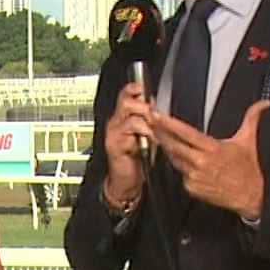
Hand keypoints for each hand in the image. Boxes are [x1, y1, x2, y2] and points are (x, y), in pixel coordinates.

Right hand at [101, 81, 152, 204]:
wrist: (126, 181)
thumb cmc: (136, 159)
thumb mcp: (145, 135)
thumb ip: (148, 120)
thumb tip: (155, 105)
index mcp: (122, 117)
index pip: (125, 94)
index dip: (134, 89)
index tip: (143, 89)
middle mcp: (115, 123)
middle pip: (126, 101)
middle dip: (143, 106)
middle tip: (153, 116)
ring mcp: (114, 133)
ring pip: (130, 115)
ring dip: (146, 121)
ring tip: (154, 130)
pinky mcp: (115, 144)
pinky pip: (130, 132)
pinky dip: (143, 134)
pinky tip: (149, 140)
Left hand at [151, 100, 269, 220]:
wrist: (251, 197)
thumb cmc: (248, 170)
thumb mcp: (249, 141)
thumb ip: (253, 118)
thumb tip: (265, 103)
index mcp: (212, 149)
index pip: (185, 132)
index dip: (168, 123)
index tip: (157, 115)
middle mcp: (201, 163)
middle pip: (172, 145)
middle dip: (160, 133)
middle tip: (151, 122)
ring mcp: (194, 177)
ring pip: (174, 159)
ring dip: (167, 148)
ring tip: (161, 136)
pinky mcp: (191, 188)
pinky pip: (180, 173)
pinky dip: (180, 166)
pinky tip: (182, 160)